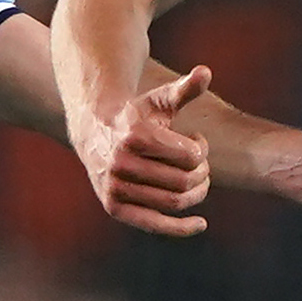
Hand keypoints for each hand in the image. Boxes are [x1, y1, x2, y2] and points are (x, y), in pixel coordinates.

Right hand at [76, 65, 216, 236]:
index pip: (191, 155)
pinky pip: (154, 225)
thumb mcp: (160, 100)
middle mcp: (121, 163)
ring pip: (174, 202)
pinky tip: (201, 225)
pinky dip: (181, 229)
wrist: (95, 132)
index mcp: (134, 135)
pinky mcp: (114, 208)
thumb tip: (206, 72)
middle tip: (199, 164)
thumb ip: (184, 89)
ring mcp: (115, 187)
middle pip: (185, 181)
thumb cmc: (137, 115)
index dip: (201, 149)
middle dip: (202, 173)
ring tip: (196, 180)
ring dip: (196, 193)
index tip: (196, 140)